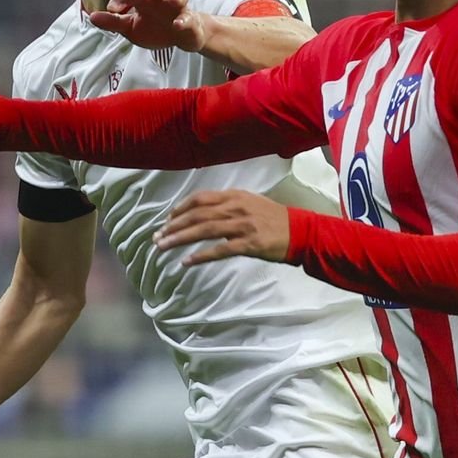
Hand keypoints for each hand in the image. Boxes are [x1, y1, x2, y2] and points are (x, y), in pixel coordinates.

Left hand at [87, 0, 208, 51]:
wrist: (180, 38)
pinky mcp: (190, 22)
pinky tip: (178, 24)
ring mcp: (178, 10)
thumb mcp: (130, 28)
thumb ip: (113, 22)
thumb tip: (92, 17)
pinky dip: (184, 20)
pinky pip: (188, 19)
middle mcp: (162, 0)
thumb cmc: (155, 28)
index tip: (111, 8)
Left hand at [154, 189, 290, 265]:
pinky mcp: (249, 244)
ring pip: (204, 230)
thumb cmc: (273, 218)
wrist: (300, 231)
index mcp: (235, 196)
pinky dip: (201, 256)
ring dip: (180, 239)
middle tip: (157, 237)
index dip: (181, 209)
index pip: (200, 198)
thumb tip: (204, 212)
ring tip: (163, 247)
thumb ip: (228, 204)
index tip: (168, 219)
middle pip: (198, 214)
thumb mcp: (250, 202)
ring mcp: (242, 226)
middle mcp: (236, 208)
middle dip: (174, 226)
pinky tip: (187, 262)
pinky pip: (220, 250)